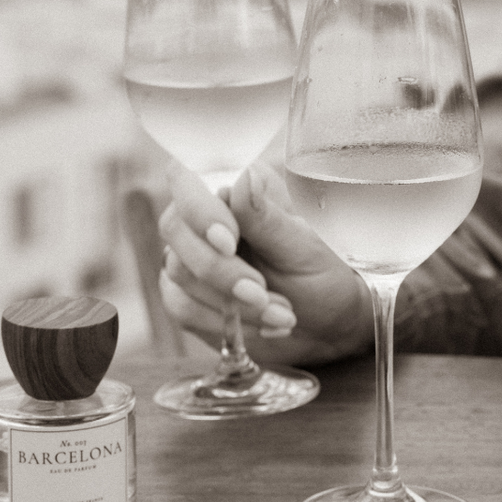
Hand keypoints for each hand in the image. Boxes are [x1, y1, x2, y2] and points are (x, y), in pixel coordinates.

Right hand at [158, 159, 373, 365]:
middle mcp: (205, 216)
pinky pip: (181, 306)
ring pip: (178, 273)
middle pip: (176, 230)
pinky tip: (260, 325)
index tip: (228, 243)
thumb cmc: (320, 273)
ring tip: (280, 314)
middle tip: (260, 293)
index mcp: (236, 188)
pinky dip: (221, 321)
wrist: (324, 323)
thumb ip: (266, 217)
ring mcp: (190, 255)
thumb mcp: (302, 246)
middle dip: (219, 270)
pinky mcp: (185, 292)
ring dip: (230, 301)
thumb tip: (245, 175)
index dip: (199, 212)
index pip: (188, 182)